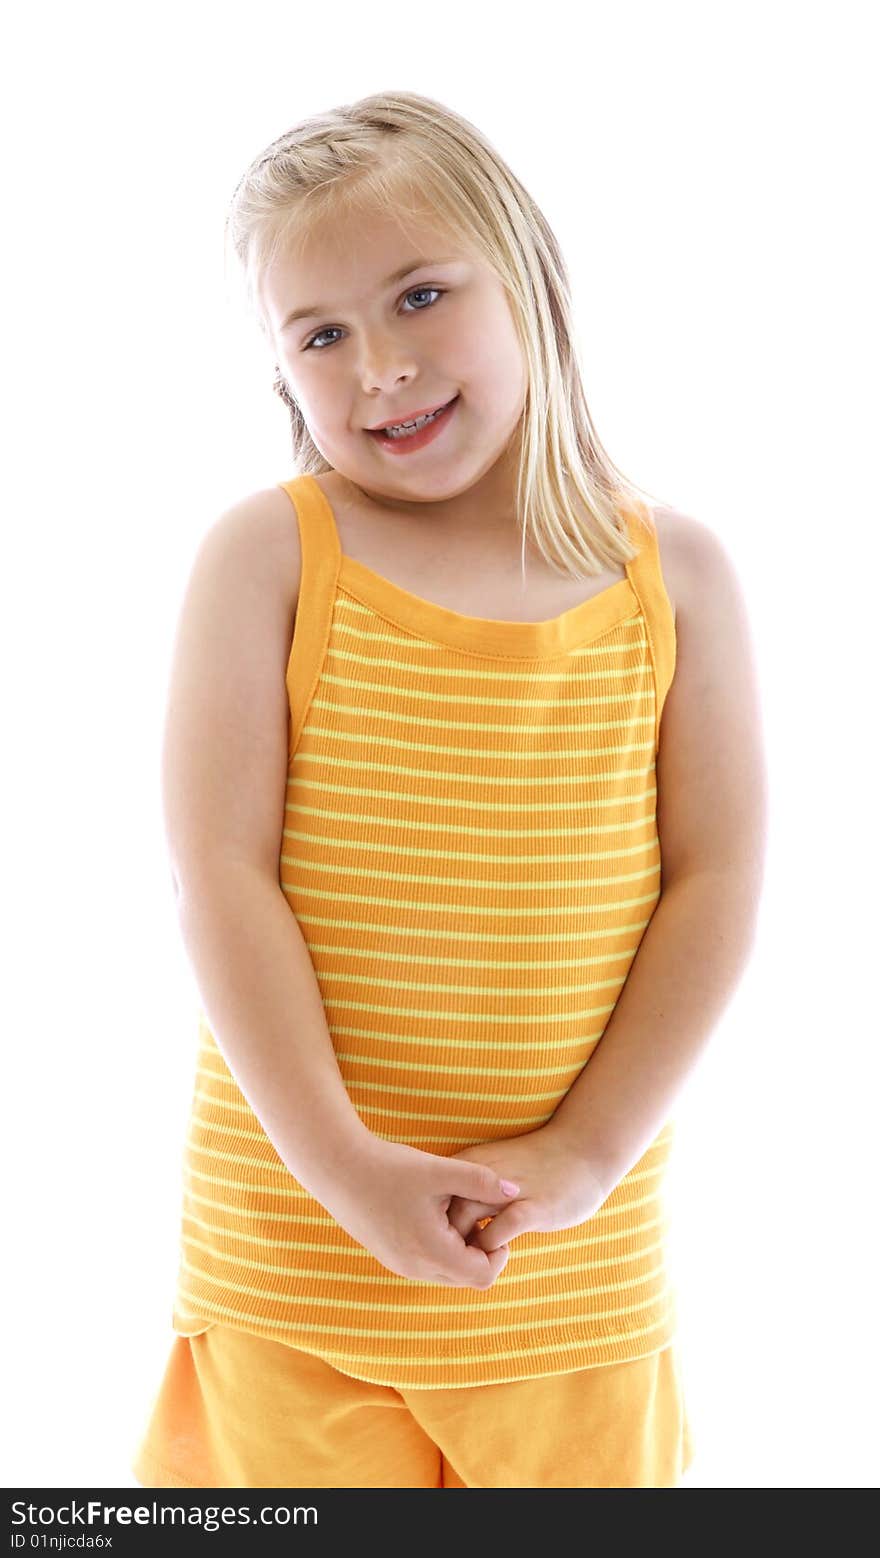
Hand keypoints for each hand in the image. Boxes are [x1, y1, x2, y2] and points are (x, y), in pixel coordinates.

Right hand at [320, 1135, 523, 1289]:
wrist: (337, 1166)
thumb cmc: (390, 1167)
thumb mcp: (440, 1171)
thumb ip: (481, 1182)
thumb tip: (516, 1190)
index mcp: (431, 1252)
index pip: (483, 1276)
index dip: (498, 1252)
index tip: (494, 1219)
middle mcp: (415, 1268)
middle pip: (466, 1278)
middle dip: (480, 1251)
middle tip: (479, 1214)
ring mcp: (400, 1265)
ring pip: (447, 1273)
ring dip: (460, 1248)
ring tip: (455, 1210)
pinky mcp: (390, 1256)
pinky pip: (428, 1264)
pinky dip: (440, 1246)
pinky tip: (435, 1211)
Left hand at [444, 1125, 607, 1251]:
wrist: (584, 1150)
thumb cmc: (537, 1165)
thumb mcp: (494, 1166)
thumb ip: (469, 1186)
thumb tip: (446, 1217)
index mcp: (470, 1164)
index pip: (431, 1197)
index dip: (429, 1222)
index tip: (436, 1239)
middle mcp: (482, 1175)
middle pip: (440, 1211)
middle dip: (439, 1238)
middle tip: (449, 1257)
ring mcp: (508, 1190)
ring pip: (464, 1221)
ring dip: (463, 1246)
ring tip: (472, 1259)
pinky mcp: (534, 1208)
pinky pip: (500, 1231)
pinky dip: (492, 1247)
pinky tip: (502, 1250)